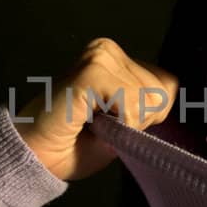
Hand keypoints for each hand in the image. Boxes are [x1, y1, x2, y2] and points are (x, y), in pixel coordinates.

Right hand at [16, 37, 178, 181]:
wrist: (34, 157)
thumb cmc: (73, 146)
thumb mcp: (124, 126)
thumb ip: (147, 110)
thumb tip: (172, 101)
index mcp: (118, 59)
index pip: (168, 85)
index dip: (147, 116)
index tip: (113, 123)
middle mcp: (109, 49)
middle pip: (163, 92)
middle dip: (138, 120)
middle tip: (100, 124)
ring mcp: (100, 56)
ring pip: (150, 99)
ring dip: (125, 124)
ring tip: (91, 122)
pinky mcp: (92, 71)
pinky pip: (132, 104)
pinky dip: (118, 124)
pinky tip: (89, 121)